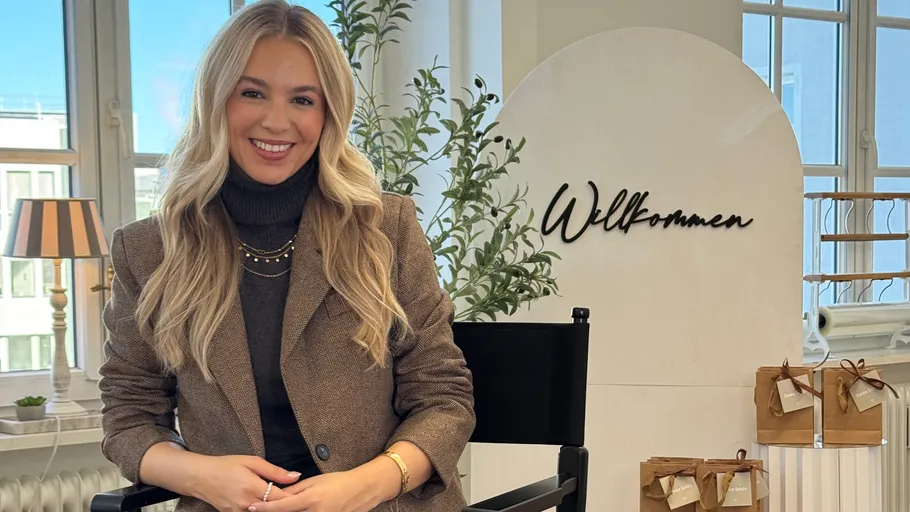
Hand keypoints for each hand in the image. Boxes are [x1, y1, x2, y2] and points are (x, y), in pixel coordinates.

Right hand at [187, 454, 300, 511]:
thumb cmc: (226, 465)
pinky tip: (264, 504)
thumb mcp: (251, 462)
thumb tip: (295, 476)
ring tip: (280, 502)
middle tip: (294, 500)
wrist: (200, 477)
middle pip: (273, 509)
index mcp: (252, 487)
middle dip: (283, 505)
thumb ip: (274, 471)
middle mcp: (246, 504)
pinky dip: (260, 510)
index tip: (301, 495)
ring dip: (272, 508)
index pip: (280, 498)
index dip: (292, 497)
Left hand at [248, 471, 379, 511]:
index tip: (252, 508)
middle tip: (259, 510)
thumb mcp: (315, 481)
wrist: (362, 490)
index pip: (282, 506)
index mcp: (311, 498)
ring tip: (280, 509)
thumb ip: (295, 489)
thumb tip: (277, 494)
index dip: (265, 508)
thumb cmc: (339, 482)